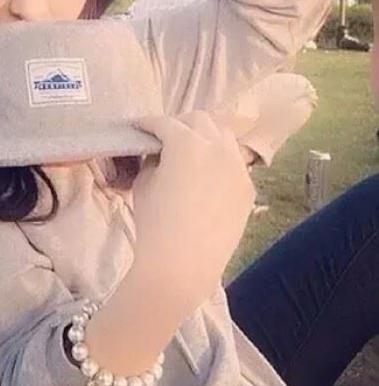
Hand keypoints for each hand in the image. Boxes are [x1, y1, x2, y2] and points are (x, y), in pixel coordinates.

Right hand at [131, 111, 254, 312]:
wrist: (183, 264)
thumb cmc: (155, 222)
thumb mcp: (143, 183)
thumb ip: (152, 160)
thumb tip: (159, 154)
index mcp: (186, 142)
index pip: (164, 123)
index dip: (148, 123)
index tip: (139, 127)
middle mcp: (216, 146)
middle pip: (198, 121)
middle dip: (179, 124)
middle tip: (164, 137)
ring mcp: (237, 166)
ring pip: (222, 136)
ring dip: (204, 136)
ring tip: (190, 151)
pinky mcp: (247, 188)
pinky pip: (234, 162)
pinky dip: (219, 159)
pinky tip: (207, 175)